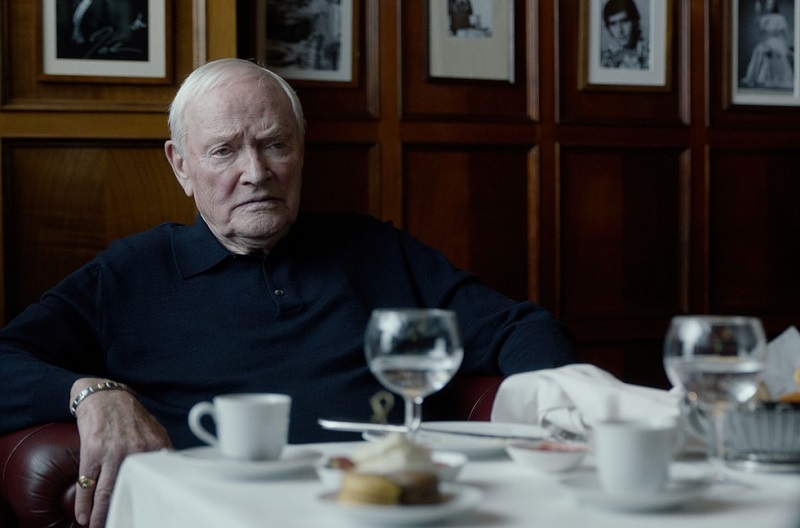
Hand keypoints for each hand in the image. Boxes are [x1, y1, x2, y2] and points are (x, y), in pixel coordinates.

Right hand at [71, 378, 171, 526]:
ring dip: (100, 515)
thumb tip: (170, 472)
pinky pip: (86, 484)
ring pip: (106, 492)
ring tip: (99, 526)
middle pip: (129, 490)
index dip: (151, 499)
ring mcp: (112, 452)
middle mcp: (135, 450)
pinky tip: (83, 516)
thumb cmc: (129, 416)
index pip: (155, 479)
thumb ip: (160, 451)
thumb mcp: (153, 430)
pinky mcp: (92, 452)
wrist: (105, 396)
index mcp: (155, 445)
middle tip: (122, 522)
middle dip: (123, 512)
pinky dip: (84, 504)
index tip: (147, 513)